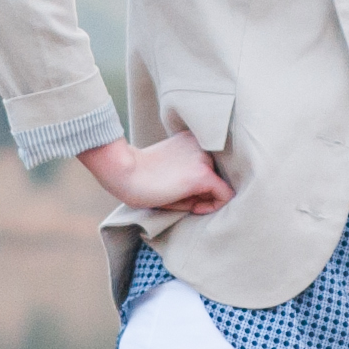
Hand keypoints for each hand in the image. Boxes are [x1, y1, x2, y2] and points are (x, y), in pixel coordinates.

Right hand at [79, 133, 231, 216]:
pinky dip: (213, 206)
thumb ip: (191, 179)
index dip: (200, 185)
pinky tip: (194, 208)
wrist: (123, 173)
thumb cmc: (141, 176)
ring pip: (219, 186)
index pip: (209, 165)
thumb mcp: (171, 172)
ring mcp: (204, 159)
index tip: (183, 193)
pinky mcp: (203, 175)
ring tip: (179, 199)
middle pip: (215, 176)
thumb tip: (212, 197)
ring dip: (203, 198)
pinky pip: (225, 195)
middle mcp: (202, 144)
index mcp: (192, 140)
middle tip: (179, 198)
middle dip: (201, 192)